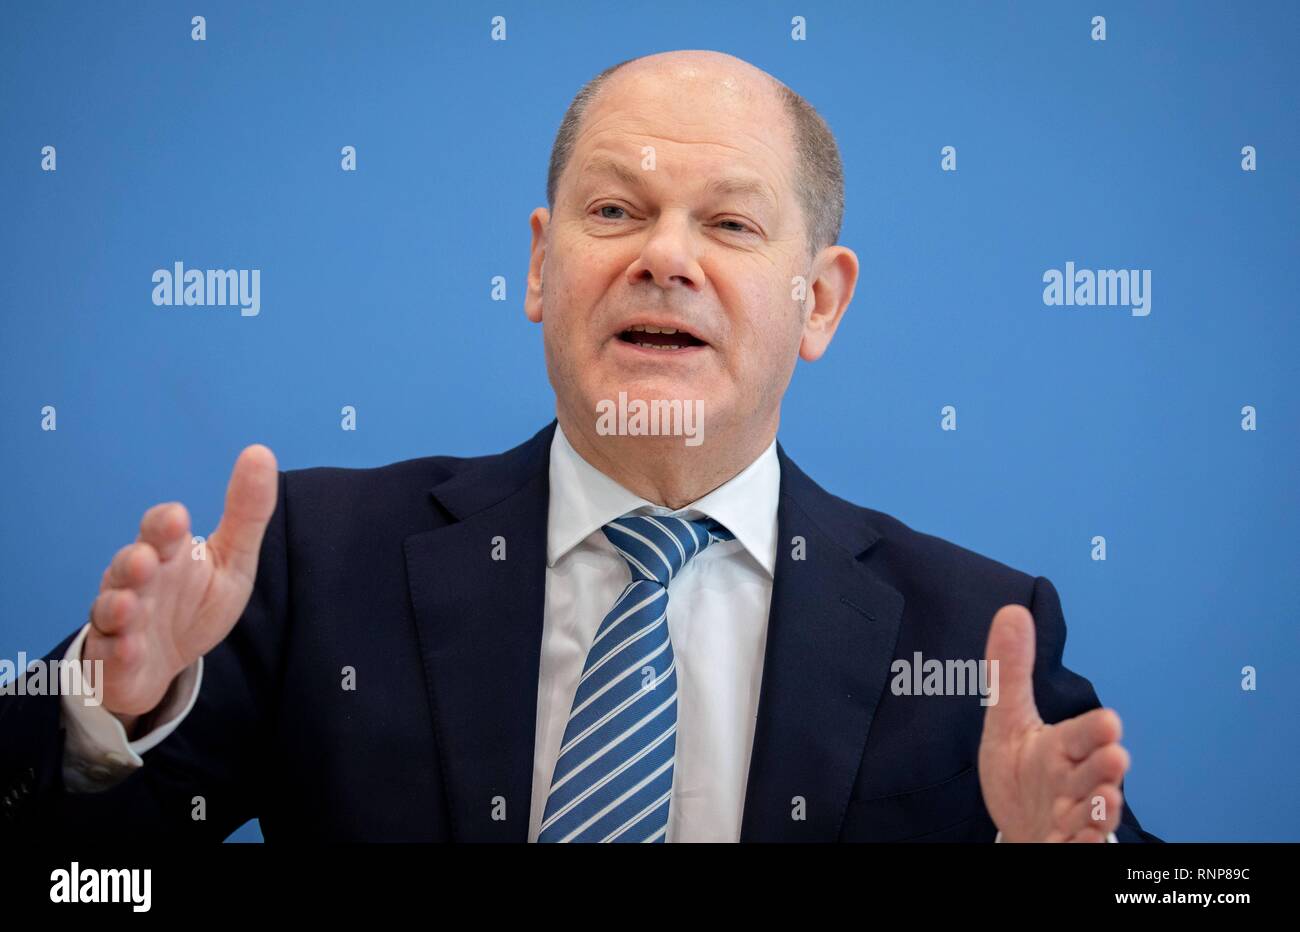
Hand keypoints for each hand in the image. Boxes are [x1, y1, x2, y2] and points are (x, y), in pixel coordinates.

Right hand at [83, 445, 277, 727]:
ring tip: (127, 605)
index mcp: (166, 552)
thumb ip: (246, 512)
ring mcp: (120, 621)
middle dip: (134, 561)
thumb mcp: (231, 559)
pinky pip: (111, 655)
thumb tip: (262, 451)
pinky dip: (118, 652)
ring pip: (111, 608)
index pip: (159, 529)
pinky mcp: (114, 659)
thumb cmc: (195, 602)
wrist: (165, 661)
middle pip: (128, 565)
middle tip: (145, 558)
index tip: (178, 518)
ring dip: (118, 606)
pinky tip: (128, 649)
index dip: (165, 524)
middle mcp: (136, 581)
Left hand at [977, 604, 1129, 841]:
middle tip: (1116, 757)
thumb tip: (1013, 611)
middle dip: (1104, 768)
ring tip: (1104, 801)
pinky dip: (1083, 845)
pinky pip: (1078, 847)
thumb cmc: (1021, 774)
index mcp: (1062, 749)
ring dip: (1100, 809)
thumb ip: (1010, 672)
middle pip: (1093, 774)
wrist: (1020, 828)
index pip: (1081, 737)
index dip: (1093, 731)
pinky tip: (1084, 842)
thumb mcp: (1007, 722)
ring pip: (1091, 815)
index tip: (1109, 722)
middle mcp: (1073, 784)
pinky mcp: (1064, 845)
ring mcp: (1072, 819)